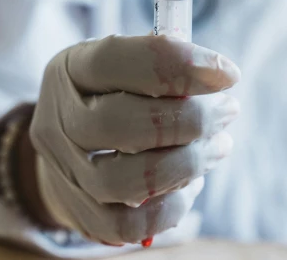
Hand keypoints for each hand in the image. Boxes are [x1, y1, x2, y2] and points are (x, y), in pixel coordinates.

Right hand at [29, 35, 240, 244]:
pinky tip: (191, 184)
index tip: (228, 74)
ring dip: (187, 164)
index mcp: (71, 69)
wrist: (68, 144)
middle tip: (227, 111)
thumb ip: (163, 67)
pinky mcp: (81, 215)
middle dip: (191, 120)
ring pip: (124, 181)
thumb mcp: (126, 64)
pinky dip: (171, 208)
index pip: (115, 60)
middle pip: (120, 124)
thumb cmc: (114, 92)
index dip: (178, 66)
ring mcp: (64, 172)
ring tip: (218, 146)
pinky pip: (127, 226)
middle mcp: (58, 119)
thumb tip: (217, 78)